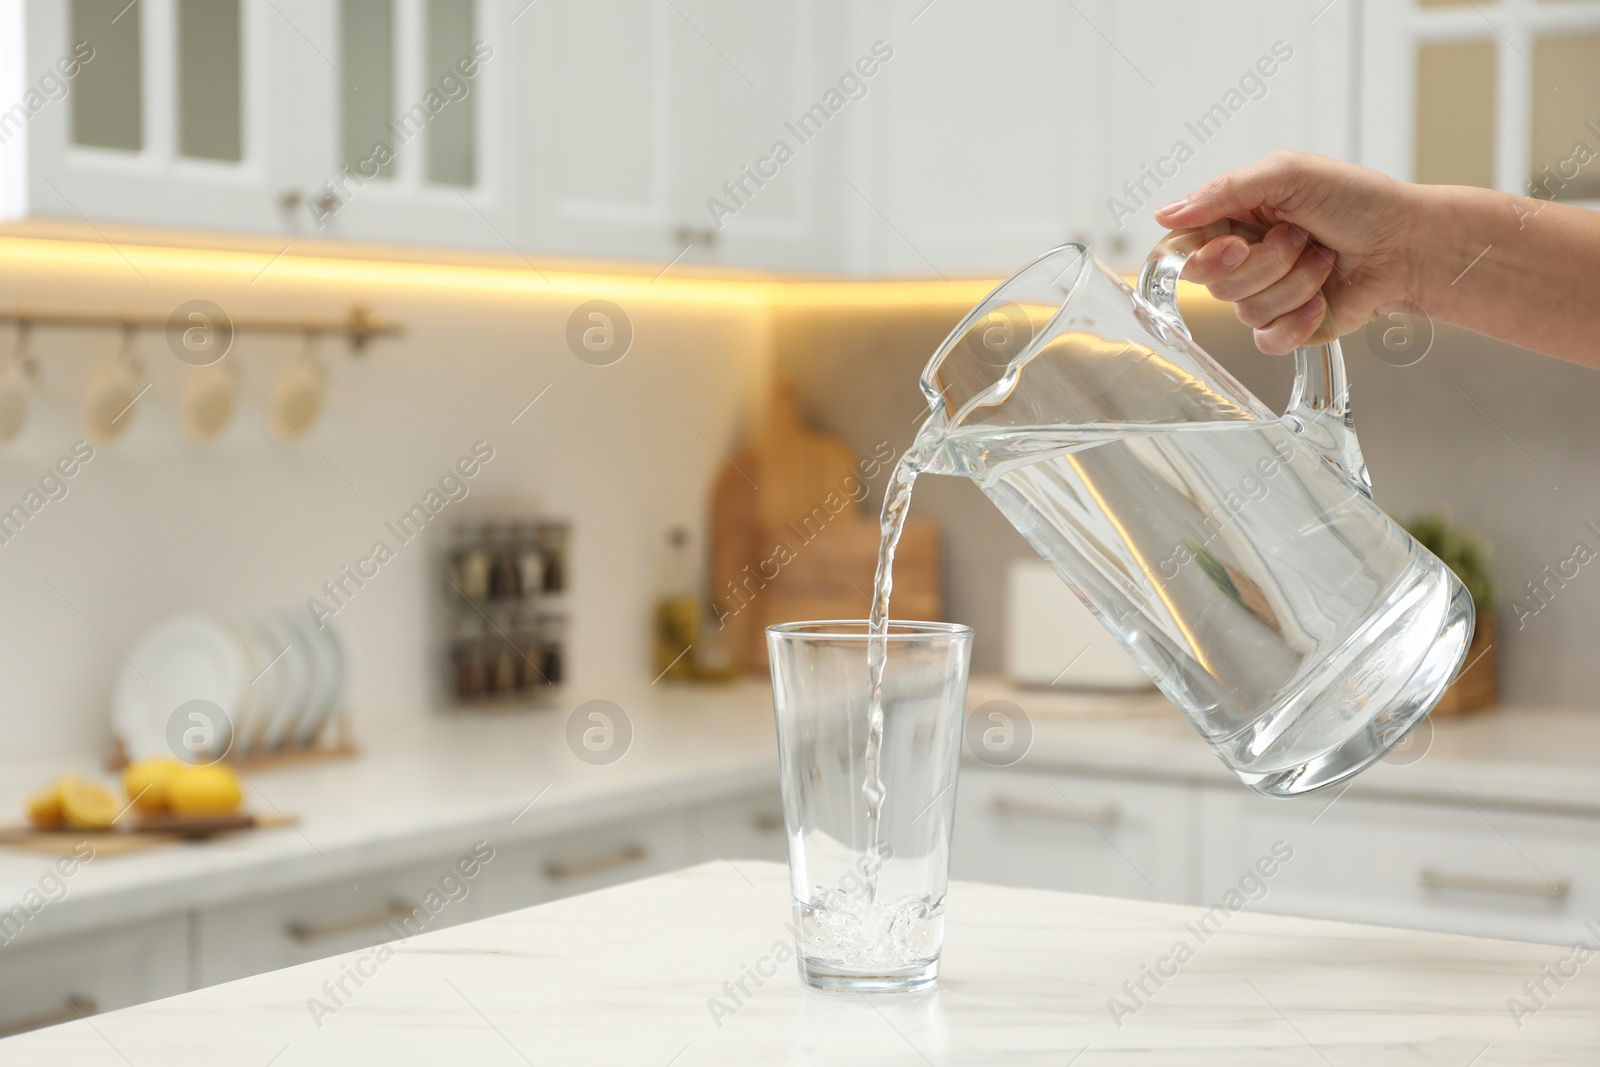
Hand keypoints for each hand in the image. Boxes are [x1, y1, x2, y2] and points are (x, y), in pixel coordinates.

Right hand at [1154, 151, 1424, 354]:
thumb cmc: (1356, 200)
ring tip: (1325, 258)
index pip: (1182, 249)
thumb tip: (1163, 214)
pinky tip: (1323, 298)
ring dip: (1295, 282)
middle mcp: (1242, 260)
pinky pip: (1267, 340)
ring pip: (1245, 310)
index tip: (1238, 243)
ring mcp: (1263, 295)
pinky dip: (1299, 320)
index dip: (1203, 257)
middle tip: (1300, 236)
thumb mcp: (1287, 173)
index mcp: (1232, 219)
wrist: (1408, 243)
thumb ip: (1222, 190)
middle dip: (1267, 261)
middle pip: (1215, 284)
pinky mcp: (1286, 327)